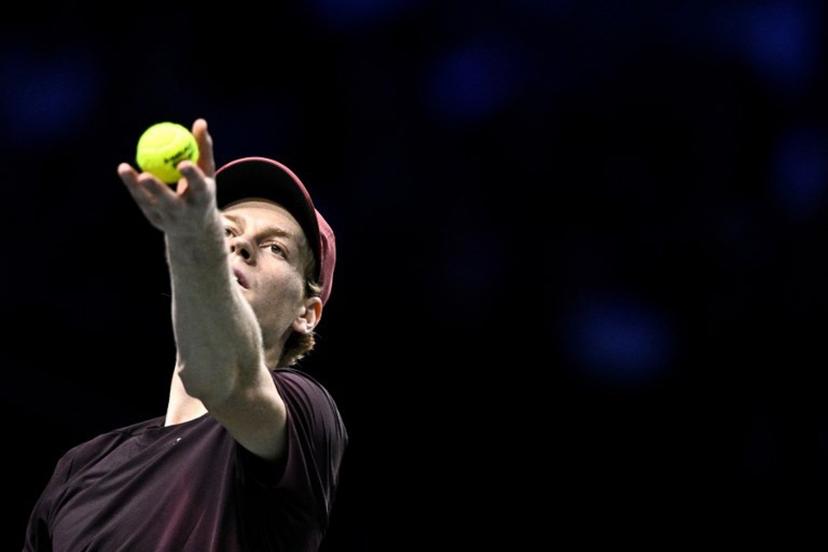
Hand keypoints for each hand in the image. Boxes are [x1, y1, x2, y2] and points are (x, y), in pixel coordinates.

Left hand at [117, 119, 219, 237]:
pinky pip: (141, 199)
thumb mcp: (207, 173)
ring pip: (149, 201)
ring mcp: (168, 217)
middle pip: (170, 201)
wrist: (196, 229)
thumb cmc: (202, 192)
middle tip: (146, 175)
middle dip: (157, 190)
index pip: (198, 187)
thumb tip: (200, 121)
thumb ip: (203, 148)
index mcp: (202, 199)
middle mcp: (185, 211)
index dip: (191, 176)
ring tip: (124, 168)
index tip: (183, 163)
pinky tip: (125, 170)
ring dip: (135, 186)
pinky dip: (133, 185)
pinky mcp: (154, 219)